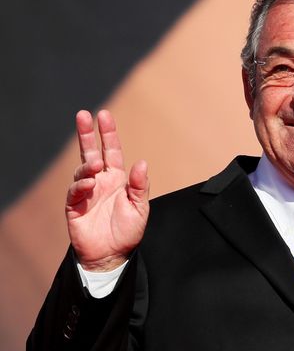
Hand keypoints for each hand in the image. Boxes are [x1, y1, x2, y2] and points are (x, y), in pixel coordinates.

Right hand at [65, 110, 149, 271]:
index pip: (111, 151)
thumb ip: (140, 186)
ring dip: (88, 165)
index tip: (103, 115)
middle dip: (86, 134)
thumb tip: (142, 163)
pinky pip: (75, 191)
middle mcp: (100, 181)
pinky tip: (89, 183)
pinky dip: (81, 184)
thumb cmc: (128, 231)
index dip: (107, 133)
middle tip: (83, 115)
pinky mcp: (75, 206)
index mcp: (117, 179)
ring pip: (82, 170)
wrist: (112, 255)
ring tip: (96, 166)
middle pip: (90, 152)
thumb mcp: (140, 207)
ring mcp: (86, 193)